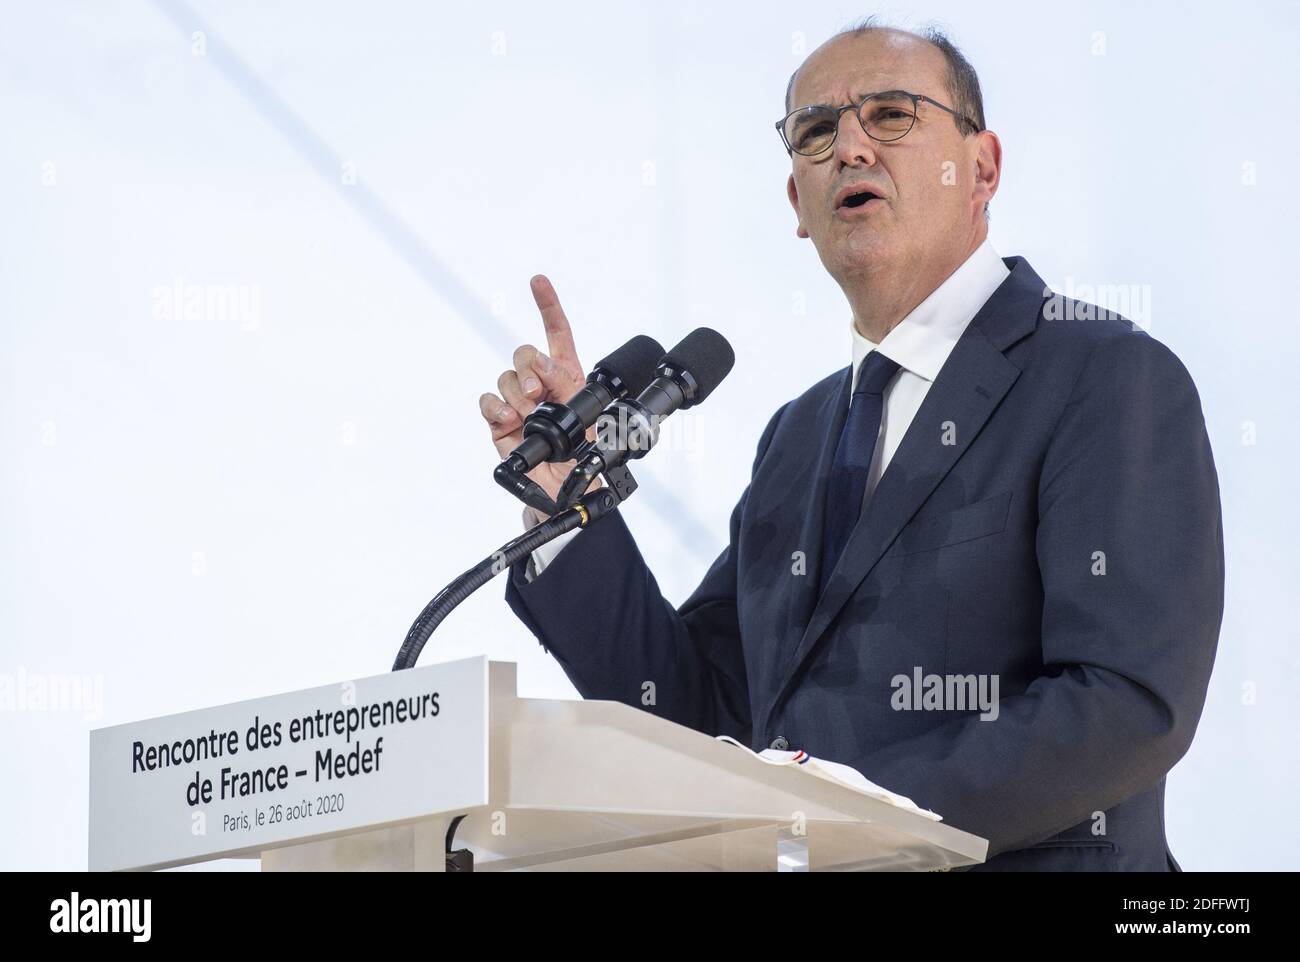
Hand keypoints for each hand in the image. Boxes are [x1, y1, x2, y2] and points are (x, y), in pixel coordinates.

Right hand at [479, 275, 601, 523]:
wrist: (566, 492)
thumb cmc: (584, 457)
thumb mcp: (591, 421)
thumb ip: (571, 390)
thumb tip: (546, 368)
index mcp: (567, 377)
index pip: (557, 333)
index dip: (548, 306)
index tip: (537, 282)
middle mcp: (540, 385)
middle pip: (525, 352)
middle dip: (531, 367)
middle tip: (539, 393)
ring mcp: (518, 403)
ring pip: (507, 376)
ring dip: (518, 392)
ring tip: (530, 414)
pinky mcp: (501, 423)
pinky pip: (490, 401)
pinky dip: (497, 407)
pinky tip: (510, 420)